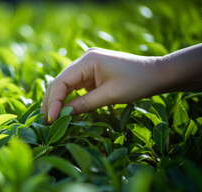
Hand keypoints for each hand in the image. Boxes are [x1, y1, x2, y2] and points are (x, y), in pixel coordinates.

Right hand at [41, 48, 162, 123]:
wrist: (157, 74)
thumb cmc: (137, 82)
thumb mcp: (110, 95)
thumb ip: (84, 104)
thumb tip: (62, 115)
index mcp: (88, 60)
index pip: (62, 81)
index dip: (54, 101)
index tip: (51, 119)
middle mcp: (84, 60)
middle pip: (60, 82)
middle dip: (51, 101)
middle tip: (44, 121)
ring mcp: (88, 66)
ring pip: (65, 85)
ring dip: (58, 101)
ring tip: (50, 118)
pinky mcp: (92, 74)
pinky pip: (75, 87)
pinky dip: (69, 99)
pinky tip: (64, 111)